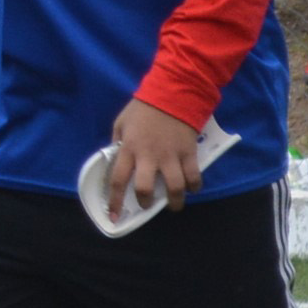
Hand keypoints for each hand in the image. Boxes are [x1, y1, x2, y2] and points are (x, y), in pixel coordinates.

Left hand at [103, 98, 203, 224]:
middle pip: (145, 188)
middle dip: (145, 203)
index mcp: (129, 148)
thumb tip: (114, 158)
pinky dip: (194, 186)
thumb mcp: (122, 122)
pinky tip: (192, 188)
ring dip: (174, 201)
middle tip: (147, 205)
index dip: (115, 201)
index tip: (114, 215)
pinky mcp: (189, 152)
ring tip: (173, 204)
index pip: (118, 180)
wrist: (173, 92)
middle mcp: (149, 156)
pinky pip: (194, 176)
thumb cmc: (144, 108)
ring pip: (174, 187)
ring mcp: (171, 155)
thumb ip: (117, 142)